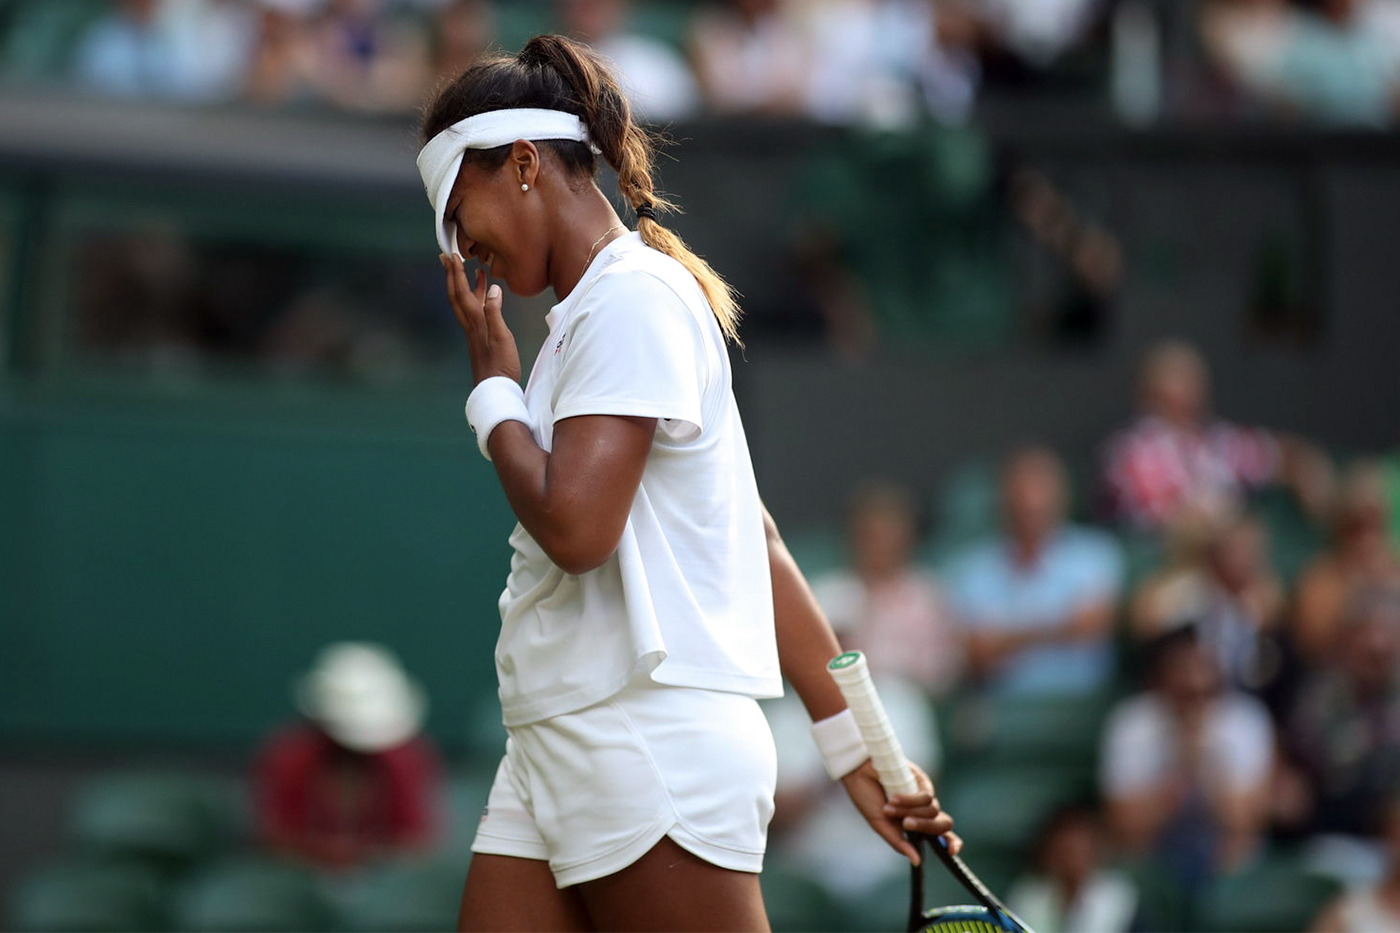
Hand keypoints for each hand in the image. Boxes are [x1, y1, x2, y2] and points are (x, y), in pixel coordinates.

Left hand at [441, 253, 520, 385]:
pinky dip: (477, 299)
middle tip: (446, 258)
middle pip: (456, 296)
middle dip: (451, 276)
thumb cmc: (501, 366)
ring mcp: (475, 332)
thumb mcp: (502, 338)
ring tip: (471, 270)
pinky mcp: (481, 338)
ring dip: (465, 285)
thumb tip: (493, 288)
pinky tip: (485, 297)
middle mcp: (471, 325)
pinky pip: (475, 312)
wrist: (496, 390)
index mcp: (475, 323)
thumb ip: (495, 313)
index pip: (462, 294)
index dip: (457, 274)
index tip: (451, 256)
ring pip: (466, 304)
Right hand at [840, 759, 960, 865]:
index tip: (952, 851)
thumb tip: (917, 862)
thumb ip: (899, 842)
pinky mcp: (922, 781)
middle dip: (926, 827)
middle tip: (906, 825)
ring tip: (889, 807)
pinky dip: (911, 800)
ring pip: (933, 811)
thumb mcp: (881, 825)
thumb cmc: (867, 798)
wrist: (858, 772)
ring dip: (909, 812)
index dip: (952, 843)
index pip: (942, 836)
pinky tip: (894, 798)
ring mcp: (924, 796)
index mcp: (916, 825)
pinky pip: (927, 797)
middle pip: (943, 825)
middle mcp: (924, 812)